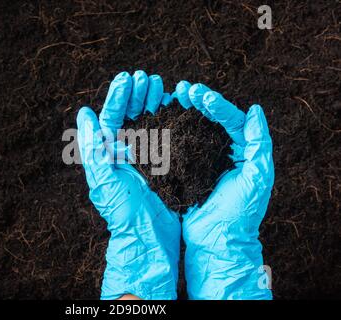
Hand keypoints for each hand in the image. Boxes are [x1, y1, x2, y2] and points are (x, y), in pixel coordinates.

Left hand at [76, 71, 179, 299]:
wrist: (151, 239)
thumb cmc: (124, 213)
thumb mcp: (104, 180)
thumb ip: (93, 148)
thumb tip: (84, 114)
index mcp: (108, 155)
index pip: (111, 119)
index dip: (117, 97)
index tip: (126, 77)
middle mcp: (126, 153)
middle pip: (130, 116)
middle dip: (137, 95)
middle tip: (146, 77)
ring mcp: (147, 158)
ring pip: (149, 122)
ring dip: (153, 102)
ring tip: (160, 85)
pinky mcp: (167, 164)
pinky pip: (168, 136)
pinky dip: (171, 118)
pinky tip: (176, 104)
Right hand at [176, 82, 273, 299]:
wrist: (217, 241)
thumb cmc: (241, 212)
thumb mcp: (257, 177)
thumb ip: (258, 143)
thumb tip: (255, 110)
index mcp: (242, 151)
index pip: (231, 120)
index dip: (216, 104)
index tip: (200, 95)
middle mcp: (222, 152)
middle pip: (210, 119)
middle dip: (198, 101)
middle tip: (183, 88)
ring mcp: (202, 160)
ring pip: (193, 128)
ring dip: (183, 111)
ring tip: (172, 96)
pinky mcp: (185, 170)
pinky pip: (178, 145)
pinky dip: (170, 130)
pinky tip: (161, 118)